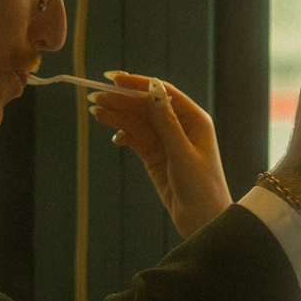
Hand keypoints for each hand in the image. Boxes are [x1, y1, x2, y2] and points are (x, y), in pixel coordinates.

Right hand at [87, 72, 232, 238]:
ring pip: (138, 123)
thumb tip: (154, 89)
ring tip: (96, 113)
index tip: (115, 78)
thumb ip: (166, 122)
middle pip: (146, 106)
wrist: (204, 222)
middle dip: (122, 101)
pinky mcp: (156, 157)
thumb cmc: (202, 187)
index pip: (162, 93)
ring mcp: (167, 142)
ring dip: (118, 117)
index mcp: (194, 119)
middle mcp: (180, 126)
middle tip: (95, 98)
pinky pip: (136, 139)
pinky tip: (116, 137)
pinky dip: (124, 135)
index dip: (138, 84)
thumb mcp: (182, 153)